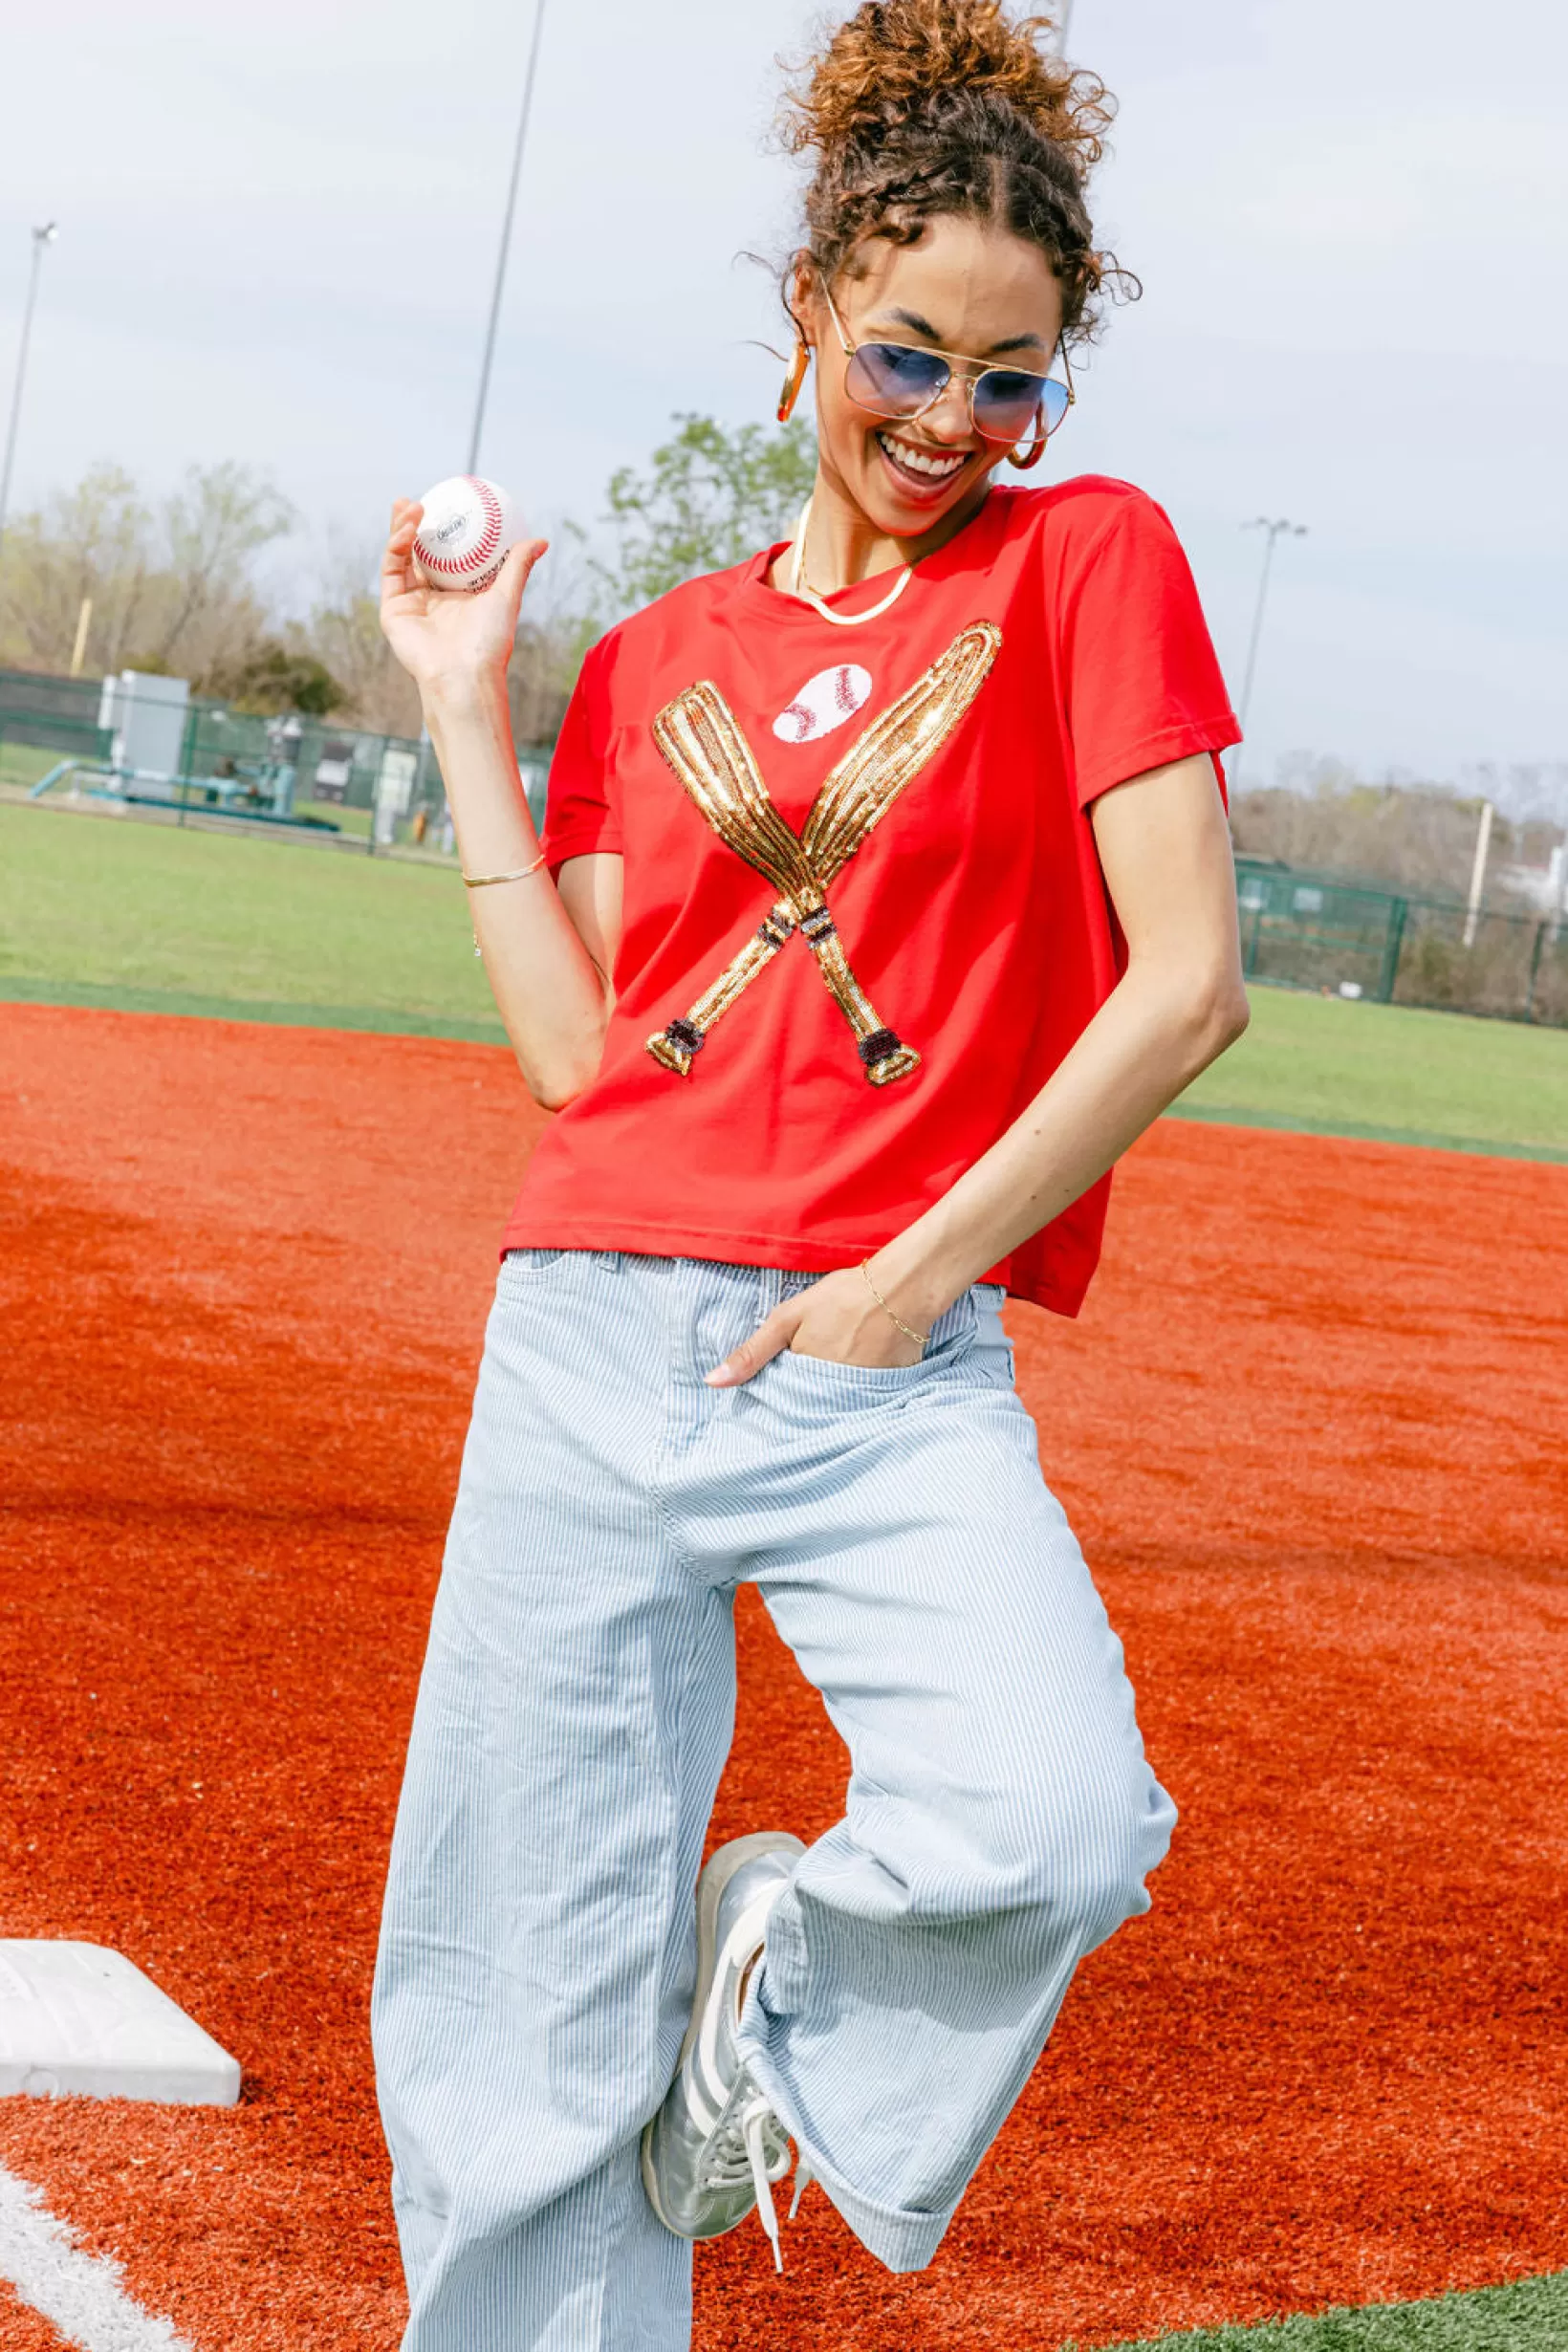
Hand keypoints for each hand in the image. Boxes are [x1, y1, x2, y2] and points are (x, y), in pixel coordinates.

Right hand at [379, 497, 549, 692]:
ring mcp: (409, 604)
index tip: (447, 504)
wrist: (464, 674)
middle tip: (419, 499)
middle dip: (412, 524)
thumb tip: (540, 540)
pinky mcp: (392, 610)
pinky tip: (407, 529)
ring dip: (401, 529)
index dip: (442, 531)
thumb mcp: (506, 597)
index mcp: (455, 595)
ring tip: (410, 505)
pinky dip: (396, 547)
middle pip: (417, 554)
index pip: (445, 556)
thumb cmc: (489, 642)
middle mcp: (430, 598)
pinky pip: (392, 571)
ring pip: (400, 557)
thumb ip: (517, 566)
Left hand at [706, 1265, 925, 1386]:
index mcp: (803, 1378)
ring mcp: (861, 1396)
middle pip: (810, 1408)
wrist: (903, 1289)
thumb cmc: (843, 1296)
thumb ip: (752, 1352)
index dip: (780, 1393)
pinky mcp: (887, 1394)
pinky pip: (866, 1403)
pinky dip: (862, 1394)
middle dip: (806, 1399)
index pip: (782, 1401)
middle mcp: (830, 1395)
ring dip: (833, 1397)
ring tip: (840, 1371)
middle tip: (816, 1371)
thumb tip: (712, 1383)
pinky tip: (865, 1371)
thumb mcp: (788, 1318)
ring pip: (837, 1406)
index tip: (780, 1386)